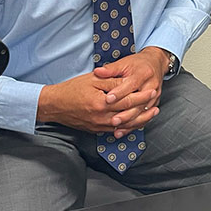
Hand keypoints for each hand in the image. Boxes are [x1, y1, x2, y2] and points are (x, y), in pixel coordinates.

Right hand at [36, 71, 158, 133]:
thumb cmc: (71, 89)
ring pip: (124, 126)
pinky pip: (115, 130)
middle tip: (156, 105)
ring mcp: (98, 126)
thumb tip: (128, 82)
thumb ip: (111, 82)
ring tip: (150, 116)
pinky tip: (135, 123)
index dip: (141, 96)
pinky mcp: (95, 130)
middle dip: (144, 110)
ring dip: (139, 121)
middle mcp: (101, 118)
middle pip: (128, 115)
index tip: (152, 91)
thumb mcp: (92, 80)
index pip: (127, 100)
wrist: (54, 105)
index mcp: (101, 103)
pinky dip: (127, 127)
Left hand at [93, 47, 169, 133]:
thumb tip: (97, 72)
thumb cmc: (139, 63)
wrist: (155, 63)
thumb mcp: (125, 62)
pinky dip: (133, 125)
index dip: (119, 93)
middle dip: (125, 113)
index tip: (108, 99)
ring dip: (129, 122)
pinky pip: (144, 117)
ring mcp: (154, 97)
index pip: (131, 85)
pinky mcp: (154, 104)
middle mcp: (151, 86)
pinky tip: (123, 130)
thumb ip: (111, 69)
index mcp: (143, 73)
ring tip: (116, 127)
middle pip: (139, 102)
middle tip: (112, 120)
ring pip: (141, 112)